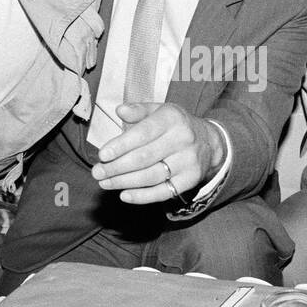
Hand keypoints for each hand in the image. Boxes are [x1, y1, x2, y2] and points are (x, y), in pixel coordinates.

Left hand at [92, 102, 226, 204]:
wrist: (209, 143)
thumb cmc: (175, 125)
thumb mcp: (160, 111)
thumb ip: (139, 110)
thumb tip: (120, 111)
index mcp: (172, 119)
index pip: (143, 133)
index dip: (121, 145)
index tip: (103, 155)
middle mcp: (183, 140)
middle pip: (144, 158)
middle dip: (117, 167)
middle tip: (97, 173)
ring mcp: (188, 162)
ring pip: (151, 176)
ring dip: (124, 182)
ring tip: (105, 183)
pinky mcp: (190, 180)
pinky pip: (163, 192)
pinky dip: (142, 196)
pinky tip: (124, 195)